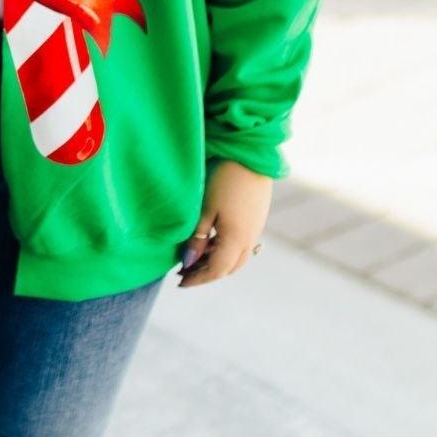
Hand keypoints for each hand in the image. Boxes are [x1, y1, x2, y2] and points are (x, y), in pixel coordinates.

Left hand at [177, 159, 272, 287]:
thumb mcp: (205, 209)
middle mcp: (249, 238)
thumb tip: (188, 262)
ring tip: (196, 259)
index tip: (179, 282)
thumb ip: (197, 238)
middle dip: (207, 274)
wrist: (251, 154)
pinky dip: (225, 250)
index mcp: (236, 239)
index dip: (198, 279)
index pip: (216, 270)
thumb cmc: (223, 178)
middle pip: (229, 268)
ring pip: (237, 258)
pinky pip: (242, 245)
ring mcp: (255, 228)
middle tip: (185, 273)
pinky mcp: (257, 218)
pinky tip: (210, 242)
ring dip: (217, 263)